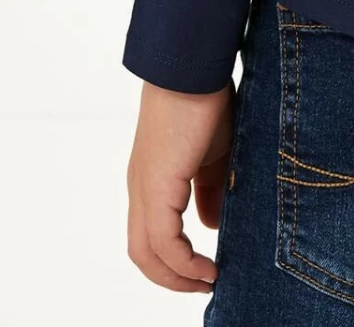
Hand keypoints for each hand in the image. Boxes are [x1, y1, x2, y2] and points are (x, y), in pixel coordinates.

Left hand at [126, 76, 235, 291]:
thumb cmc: (204, 100)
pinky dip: (182, 261)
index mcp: (152, 178)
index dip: (173, 260)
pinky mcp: (157, 184)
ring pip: (146, 252)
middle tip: (204, 286)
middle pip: (142, 253)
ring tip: (207, 281)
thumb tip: (212, 226)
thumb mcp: (212, 154)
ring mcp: (145, 187)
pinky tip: (208, 264)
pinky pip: (163, 240)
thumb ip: (209, 190)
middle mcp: (141, 187)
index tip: (205, 271)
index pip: (150, 234)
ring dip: (176, 276)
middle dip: (172, 278)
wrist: (194, 66)